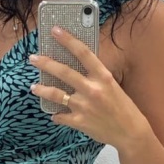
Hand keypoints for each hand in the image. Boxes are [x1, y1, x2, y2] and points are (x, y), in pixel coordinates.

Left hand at [28, 25, 148, 150]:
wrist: (130, 132)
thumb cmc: (123, 107)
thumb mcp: (111, 85)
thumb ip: (95, 77)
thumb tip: (76, 67)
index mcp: (103, 76)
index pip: (83, 53)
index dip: (68, 40)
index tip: (55, 30)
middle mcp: (92, 89)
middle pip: (64, 72)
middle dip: (46, 63)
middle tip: (33, 58)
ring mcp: (84, 106)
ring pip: (56, 95)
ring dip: (42, 90)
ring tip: (33, 87)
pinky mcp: (80, 121)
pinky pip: (60, 117)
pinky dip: (56, 116)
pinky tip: (54, 114)